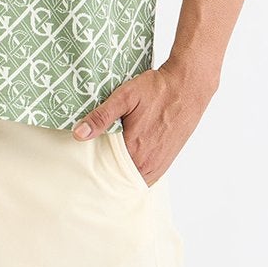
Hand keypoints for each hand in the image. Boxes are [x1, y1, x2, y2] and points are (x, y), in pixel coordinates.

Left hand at [70, 56, 216, 186]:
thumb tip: (79, 134)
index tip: (85, 166)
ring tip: (108, 167)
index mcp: (135, 150)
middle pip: (121, 179)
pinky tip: (128, 165)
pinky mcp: (168, 160)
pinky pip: (149, 176)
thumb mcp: (125, 97)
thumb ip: (101, 117)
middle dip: (107, 176)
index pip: (107, 171)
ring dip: (122, 176)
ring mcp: (160, 163)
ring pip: (135, 180)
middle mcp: (149, 163)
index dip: (95, 170)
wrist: (188, 86)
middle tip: (93, 168)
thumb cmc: (157, 89)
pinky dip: (136, 174)